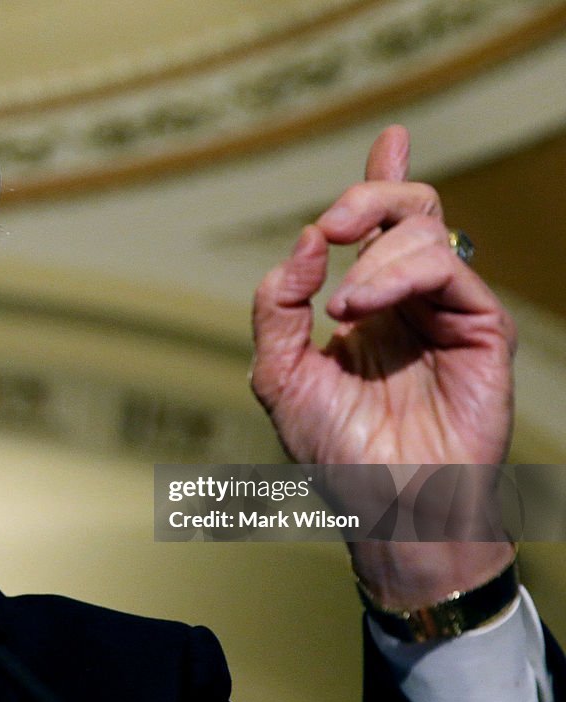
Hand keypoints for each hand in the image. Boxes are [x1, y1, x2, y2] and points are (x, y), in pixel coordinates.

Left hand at [250, 125, 516, 603]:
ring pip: (426, 231)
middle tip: (335, 220)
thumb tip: (304, 242)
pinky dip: (398, 273)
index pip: (377, 231)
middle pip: (407, 212)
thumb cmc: (332, 452)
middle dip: (369, 196)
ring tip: (343, 305)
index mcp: (367, 307)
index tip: (390, 138)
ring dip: (373, 253)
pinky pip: (448, 268)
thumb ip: (277, 306)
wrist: (384, 506)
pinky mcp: (481, 330)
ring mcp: (447, 312)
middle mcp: (408, 302)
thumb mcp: (279, 375)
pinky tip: (360, 305)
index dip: (382, 181)